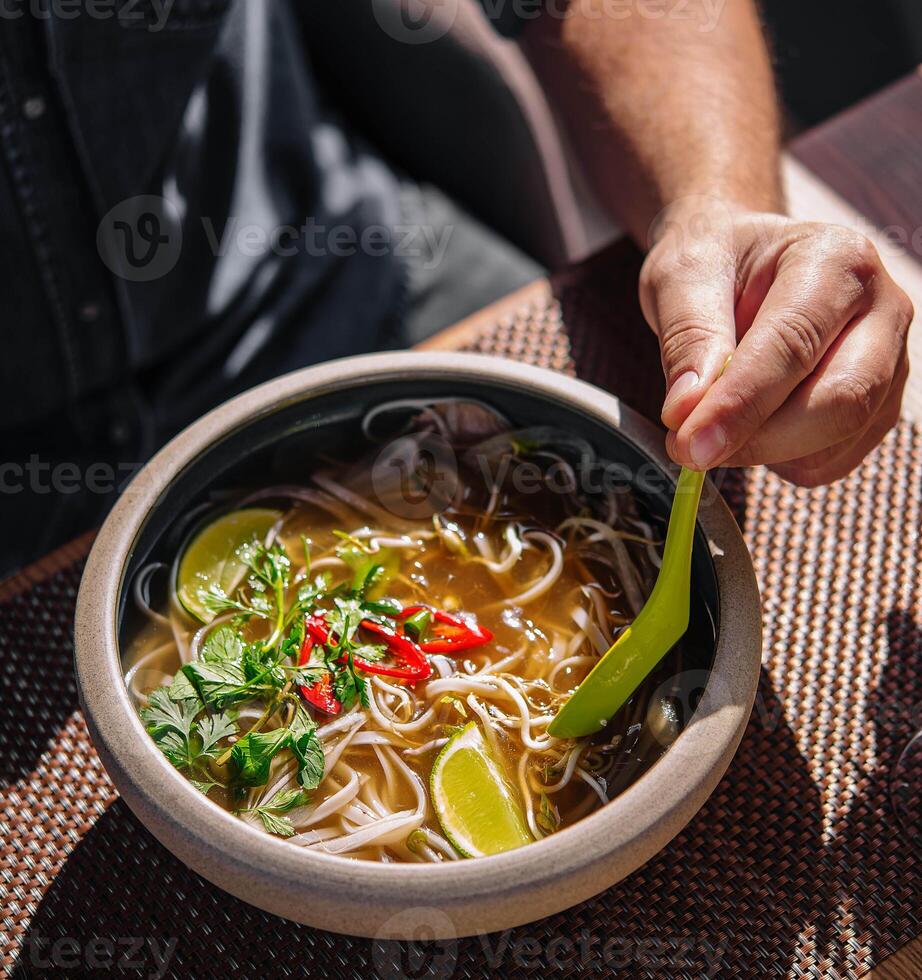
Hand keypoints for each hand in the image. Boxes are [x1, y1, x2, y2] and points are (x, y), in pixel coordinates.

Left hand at [639, 202, 913, 485]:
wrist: (740, 263)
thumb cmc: (715, 262)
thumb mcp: (681, 277)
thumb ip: (686, 338)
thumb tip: (687, 410)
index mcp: (836, 260)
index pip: (793, 346)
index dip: (740, 405)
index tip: (688, 443)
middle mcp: (881, 308)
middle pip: (840, 401)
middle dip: (758, 439)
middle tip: (688, 447)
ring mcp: (889, 361)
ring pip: (837, 438)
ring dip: (763, 451)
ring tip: (713, 420)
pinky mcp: (878, 406)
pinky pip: (830, 460)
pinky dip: (779, 460)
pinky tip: (749, 426)